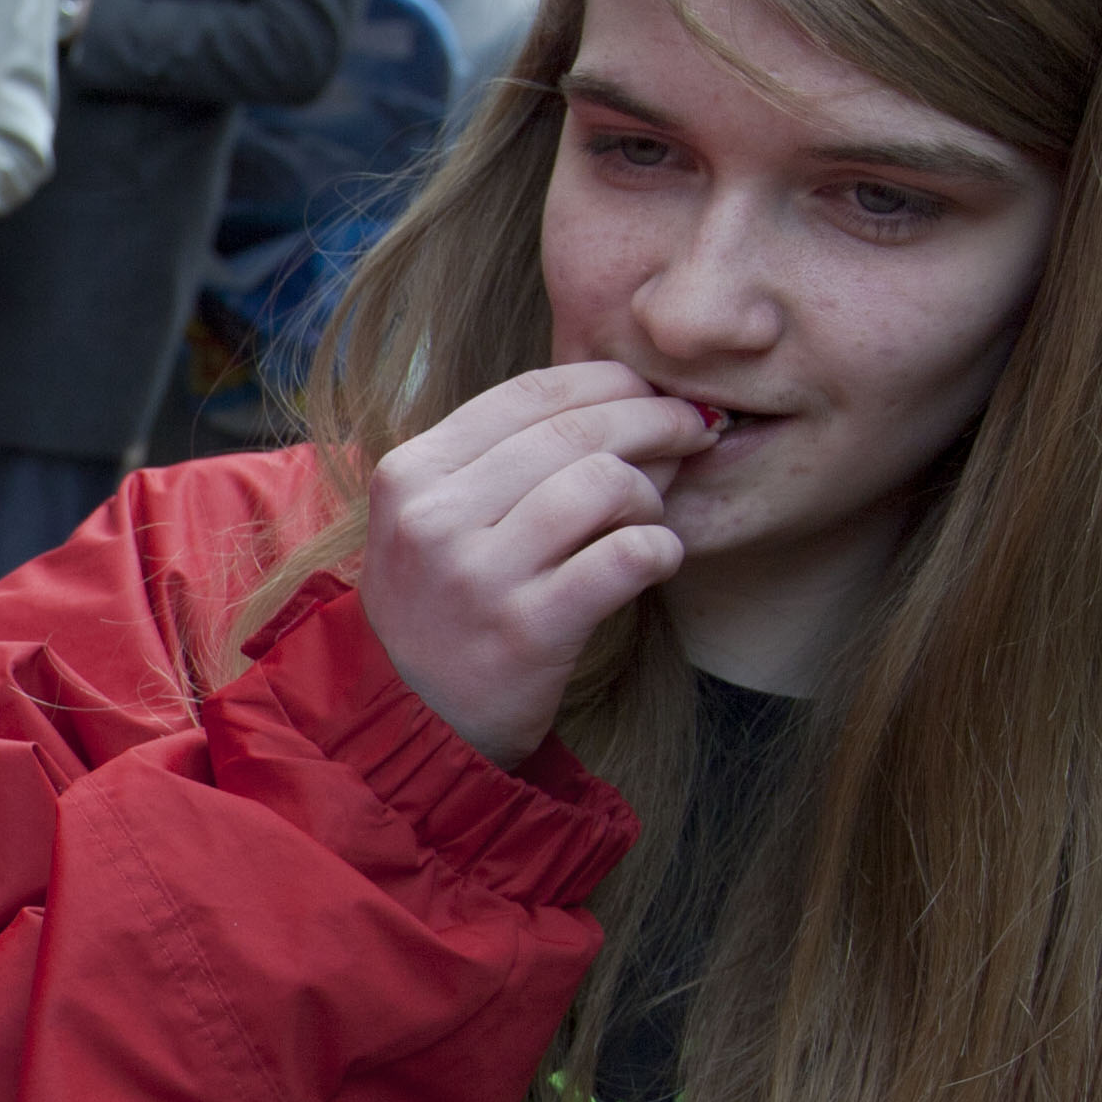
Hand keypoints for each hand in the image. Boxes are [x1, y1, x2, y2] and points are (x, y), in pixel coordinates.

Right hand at [355, 360, 709, 762]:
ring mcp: (480, 575)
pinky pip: (626, 556)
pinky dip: (659, 549)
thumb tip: (627, 402)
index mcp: (411, 473)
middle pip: (575, 431)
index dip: (607, 380)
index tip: (649, 390)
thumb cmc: (441, 608)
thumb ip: (502, 459)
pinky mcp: (529, 629)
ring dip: (650, 493)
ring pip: (603, 483)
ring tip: (649, 515)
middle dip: (653, 420)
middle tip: (691, 431)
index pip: (528, 392)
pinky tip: (656, 558)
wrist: (413, 721)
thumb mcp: (435, 519)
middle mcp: (436, 517)